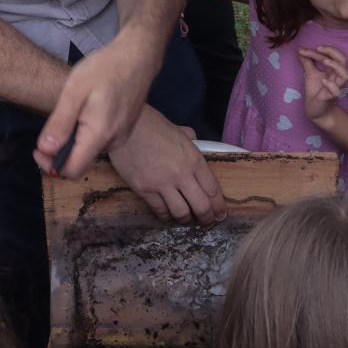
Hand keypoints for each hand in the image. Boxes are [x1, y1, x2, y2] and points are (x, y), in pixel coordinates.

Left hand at [34, 34, 159, 177]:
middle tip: (52, 126)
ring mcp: (122, 137)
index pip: (72, 170)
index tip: (38, 148)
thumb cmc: (105, 68)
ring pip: (89, 151)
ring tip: (73, 112)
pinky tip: (87, 111)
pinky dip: (87, 134)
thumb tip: (45, 150)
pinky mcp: (125, 131)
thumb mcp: (74, 91)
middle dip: (60, 152)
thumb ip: (60, 123)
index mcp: (99, 135)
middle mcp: (114, 142)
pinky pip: (100, 141)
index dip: (50, 165)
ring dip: (74, 140)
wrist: (137, 57)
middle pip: (80, 162)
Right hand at [108, 107, 226, 223]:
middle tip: (206, 222)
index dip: (218, 206)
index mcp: (194, 160)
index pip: (212, 189)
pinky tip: (167, 215)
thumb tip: (193, 139)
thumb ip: (190, 138)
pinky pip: (160, 210)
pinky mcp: (145, 190)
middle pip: (201, 206)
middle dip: (206, 218)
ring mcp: (163, 184)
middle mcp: (182, 175)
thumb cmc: (152, 125)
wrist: (126, 127)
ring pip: (181, 212)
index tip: (220, 214)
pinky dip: (166, 216)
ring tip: (186, 219)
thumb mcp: (179, 130)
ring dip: (185, 219)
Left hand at [298, 46, 347, 124]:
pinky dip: (331, 84)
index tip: (304, 49)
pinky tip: (323, 81)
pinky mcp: (331, 97)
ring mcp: (335, 87)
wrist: (315, 110)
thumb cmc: (315, 90)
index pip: (332, 55)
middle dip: (333, 52)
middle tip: (319, 49)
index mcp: (332, 69)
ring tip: (324, 61)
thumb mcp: (310, 73)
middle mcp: (336, 76)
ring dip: (336, 66)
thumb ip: (307, 61)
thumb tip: (300, 49)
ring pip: (345, 75)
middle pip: (343, 60)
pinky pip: (337, 91)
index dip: (321, 50)